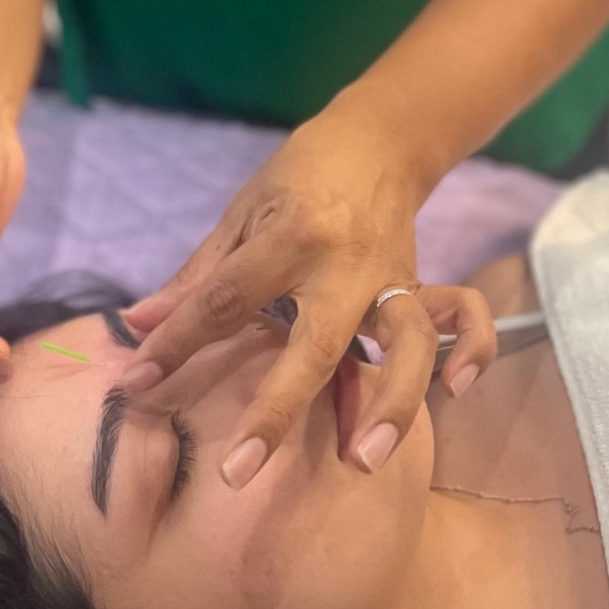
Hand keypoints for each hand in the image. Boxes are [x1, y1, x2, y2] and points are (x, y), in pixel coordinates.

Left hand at [118, 103, 491, 485]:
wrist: (378, 137)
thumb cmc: (298, 176)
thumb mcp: (240, 214)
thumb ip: (196, 278)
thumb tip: (137, 328)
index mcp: (288, 237)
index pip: (225, 300)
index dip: (176, 342)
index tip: (137, 385)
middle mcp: (343, 265)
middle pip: (314, 345)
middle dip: (277, 411)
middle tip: (240, 471)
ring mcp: (392, 277)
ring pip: (406, 344)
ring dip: (390, 405)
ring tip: (364, 461)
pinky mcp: (422, 286)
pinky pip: (464, 319)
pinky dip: (472, 352)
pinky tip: (454, 394)